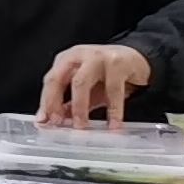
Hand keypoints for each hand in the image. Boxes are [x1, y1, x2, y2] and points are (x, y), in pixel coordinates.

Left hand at [38, 43, 153, 130]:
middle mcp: (78, 56)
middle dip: (55, 102)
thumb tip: (54, 121)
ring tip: (81, 127)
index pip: (50, 81)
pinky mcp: (118, 63)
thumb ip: (69, 104)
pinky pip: (113, 90)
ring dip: (79, 107)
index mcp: (66, 60)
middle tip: (58, 123)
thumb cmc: (107, 74)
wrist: (138, 59)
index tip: (45, 121)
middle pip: (58, 78)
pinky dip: (114, 110)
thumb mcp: (86, 89)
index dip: (46, 102)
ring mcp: (97, 57)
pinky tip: (114, 125)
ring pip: (81, 82)